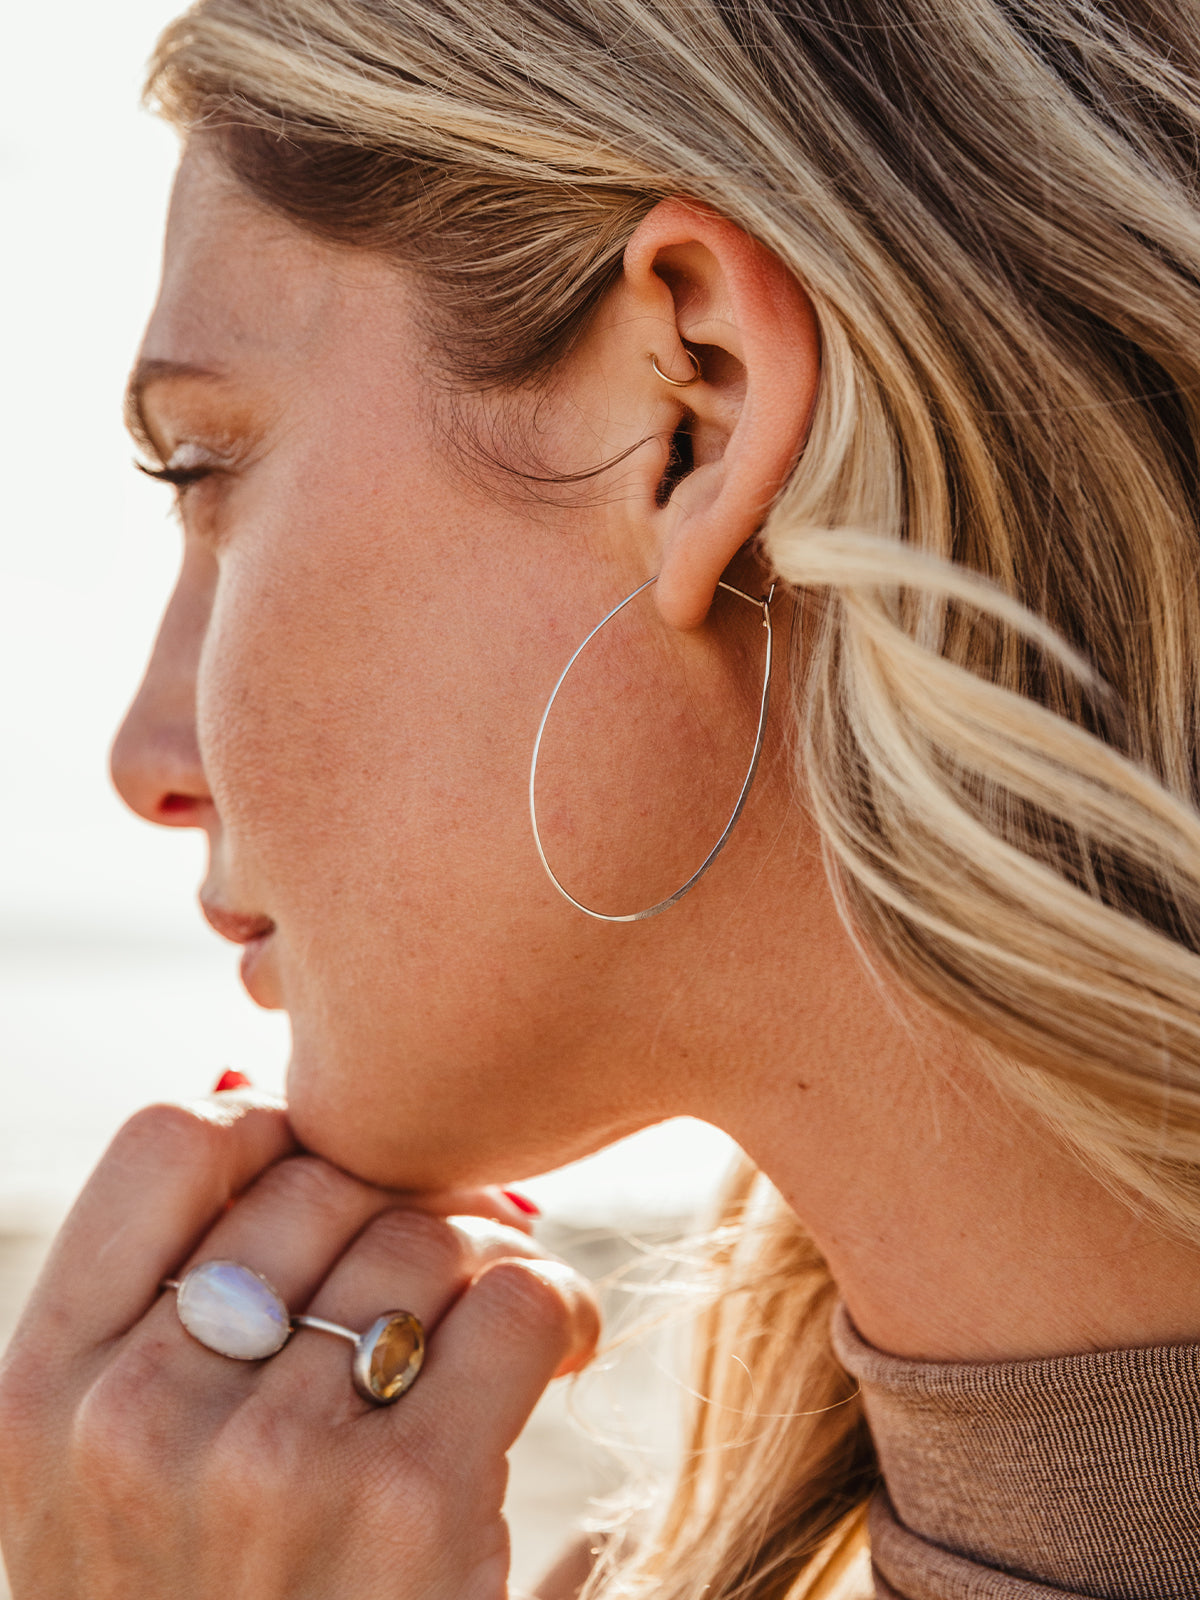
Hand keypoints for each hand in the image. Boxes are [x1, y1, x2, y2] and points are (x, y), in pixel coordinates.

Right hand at [0, 1093, 598, 1598]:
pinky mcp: (405, 1506)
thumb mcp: (105, 1484)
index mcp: (40, 1394)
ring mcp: (266, 1461)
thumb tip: (266, 1110)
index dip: (272, 1136)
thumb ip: (157, 1316)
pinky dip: (551, 1308)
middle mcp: (137, 1415)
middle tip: (445, 1249)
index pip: (169, 1140)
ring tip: (497, 1313)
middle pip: (319, 1179)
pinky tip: (552, 1352)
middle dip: (398, 1196)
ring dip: (483, 1253)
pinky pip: (510, 1301)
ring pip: (422, 1231)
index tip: (328, 1188)